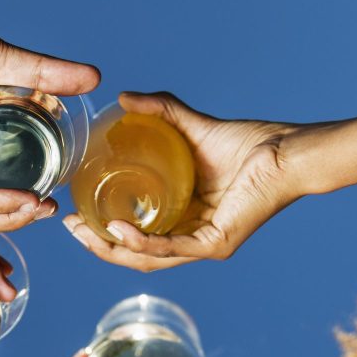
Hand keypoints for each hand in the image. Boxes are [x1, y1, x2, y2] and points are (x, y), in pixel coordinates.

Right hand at [62, 91, 300, 271]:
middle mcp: (191, 236)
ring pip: (147, 259)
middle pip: (134, 253)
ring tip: (84, 231)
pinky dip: (142, 243)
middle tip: (70, 225)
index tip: (74, 209)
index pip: (136, 232)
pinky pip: (170, 249)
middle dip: (97, 244)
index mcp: (183, 216)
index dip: (102, 226)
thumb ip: (160, 111)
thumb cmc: (249, 143)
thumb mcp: (193, 127)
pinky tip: (118, 230)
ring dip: (111, 249)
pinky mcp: (216, 244)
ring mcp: (204, 244)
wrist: (285, 150)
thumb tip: (124, 97)